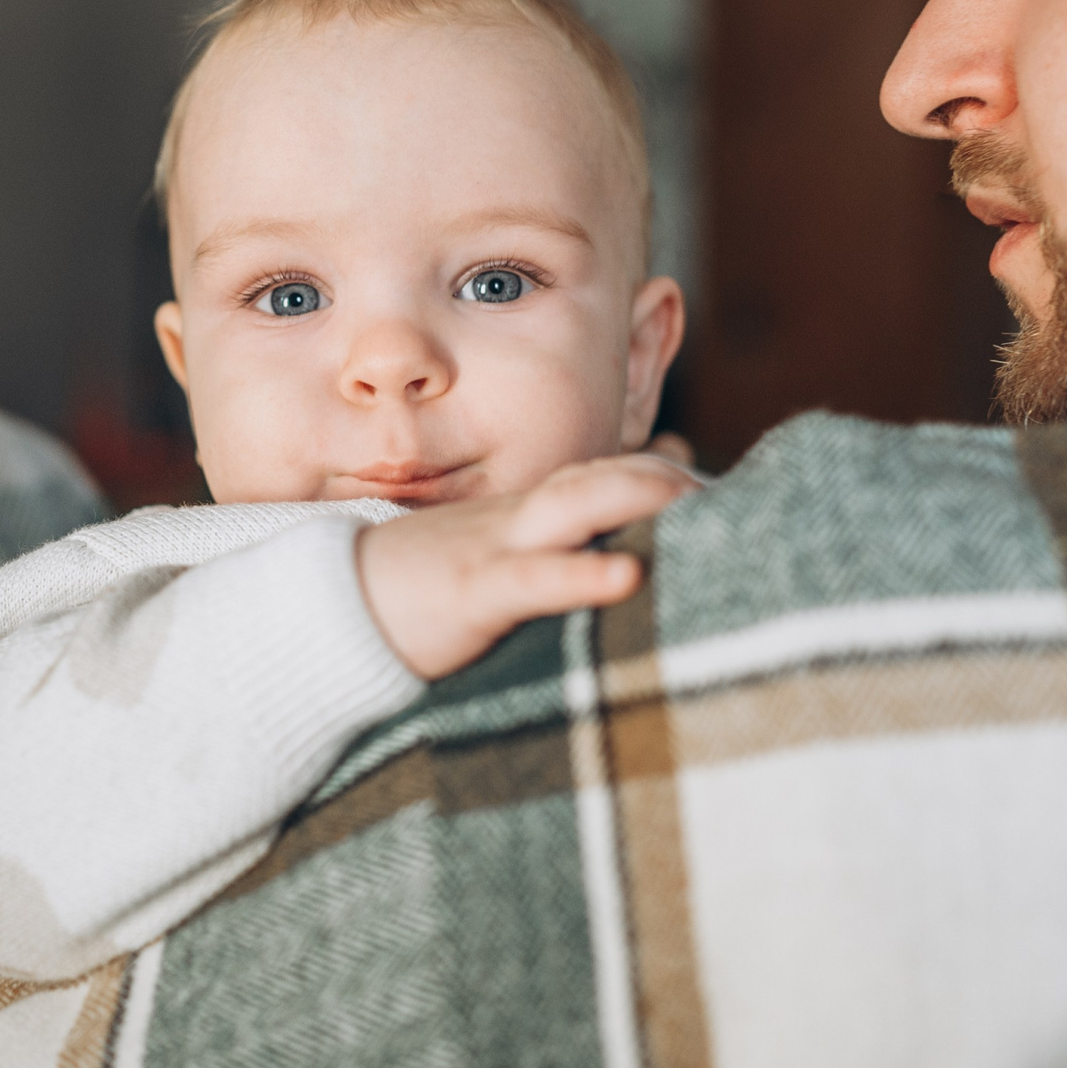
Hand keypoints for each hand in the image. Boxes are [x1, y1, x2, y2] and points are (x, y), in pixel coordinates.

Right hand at [357, 453, 700, 680]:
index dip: (671, 476)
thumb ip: (583, 511)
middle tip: (735, 491)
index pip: (611, 474)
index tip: (732, 490)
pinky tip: (625, 579)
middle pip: (602, 475)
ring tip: (693, 498)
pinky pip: (531, 579)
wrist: (331, 607)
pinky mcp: (471, 592)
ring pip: (572, 505)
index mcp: (531, 510)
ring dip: (635, 497)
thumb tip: (671, 459)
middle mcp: (520, 517)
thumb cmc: (427, 581)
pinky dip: (578, 576)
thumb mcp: (506, 544)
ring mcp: (495, 547)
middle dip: (667, 477)